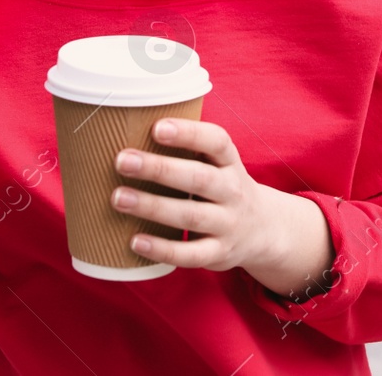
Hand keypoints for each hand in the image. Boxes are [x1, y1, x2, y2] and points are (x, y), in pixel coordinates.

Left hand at [112, 118, 334, 297]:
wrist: (264, 230)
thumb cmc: (223, 188)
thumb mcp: (219, 165)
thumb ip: (188, 150)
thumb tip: (128, 127)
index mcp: (230, 163)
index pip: (216, 142)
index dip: (188, 133)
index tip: (157, 127)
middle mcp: (232, 191)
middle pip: (198, 178)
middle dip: (159, 169)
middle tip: (121, 160)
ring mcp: (228, 224)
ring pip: (190, 215)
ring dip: (152, 206)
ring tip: (118, 197)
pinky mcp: (218, 253)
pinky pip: (190, 254)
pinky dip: (162, 249)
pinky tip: (134, 240)